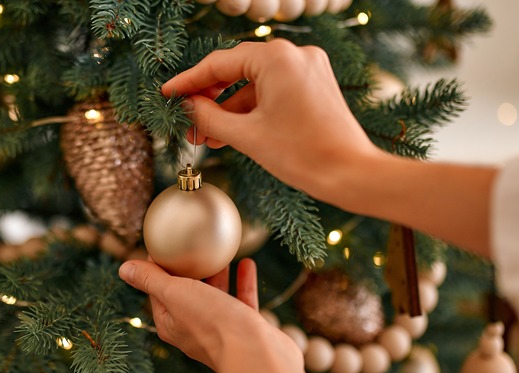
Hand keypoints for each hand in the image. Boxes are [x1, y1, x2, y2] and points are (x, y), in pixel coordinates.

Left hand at [118, 258, 300, 371]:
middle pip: (187, 294)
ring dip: (218, 275)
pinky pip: (243, 301)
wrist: (256, 355)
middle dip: (189, 270)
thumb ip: (151, 280)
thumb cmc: (213, 324)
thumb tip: (124, 268)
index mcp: (171, 324)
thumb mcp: (175, 294)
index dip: (158, 268)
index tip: (164, 245)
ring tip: (220, 252)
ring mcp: (222, 330)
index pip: (158, 292)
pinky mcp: (247, 330)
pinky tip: (247, 263)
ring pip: (217, 297)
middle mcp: (194, 329)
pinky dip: (243, 282)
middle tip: (192, 244)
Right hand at [162, 39, 379, 202]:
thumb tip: (186, 107)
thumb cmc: (302, 154)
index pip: (219, 64)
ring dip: (229, 110)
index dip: (188, 82)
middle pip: (237, 71)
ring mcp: (308, 68)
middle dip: (210, 99)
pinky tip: (232, 133)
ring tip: (206, 136)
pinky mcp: (315, 84)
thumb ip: (209, 118)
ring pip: (254, 84)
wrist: (351, 174)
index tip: (167, 94)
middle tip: (186, 121)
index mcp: (276, 58)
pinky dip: (252, 110)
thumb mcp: (246, 136)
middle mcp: (294, 54)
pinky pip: (273, 91)